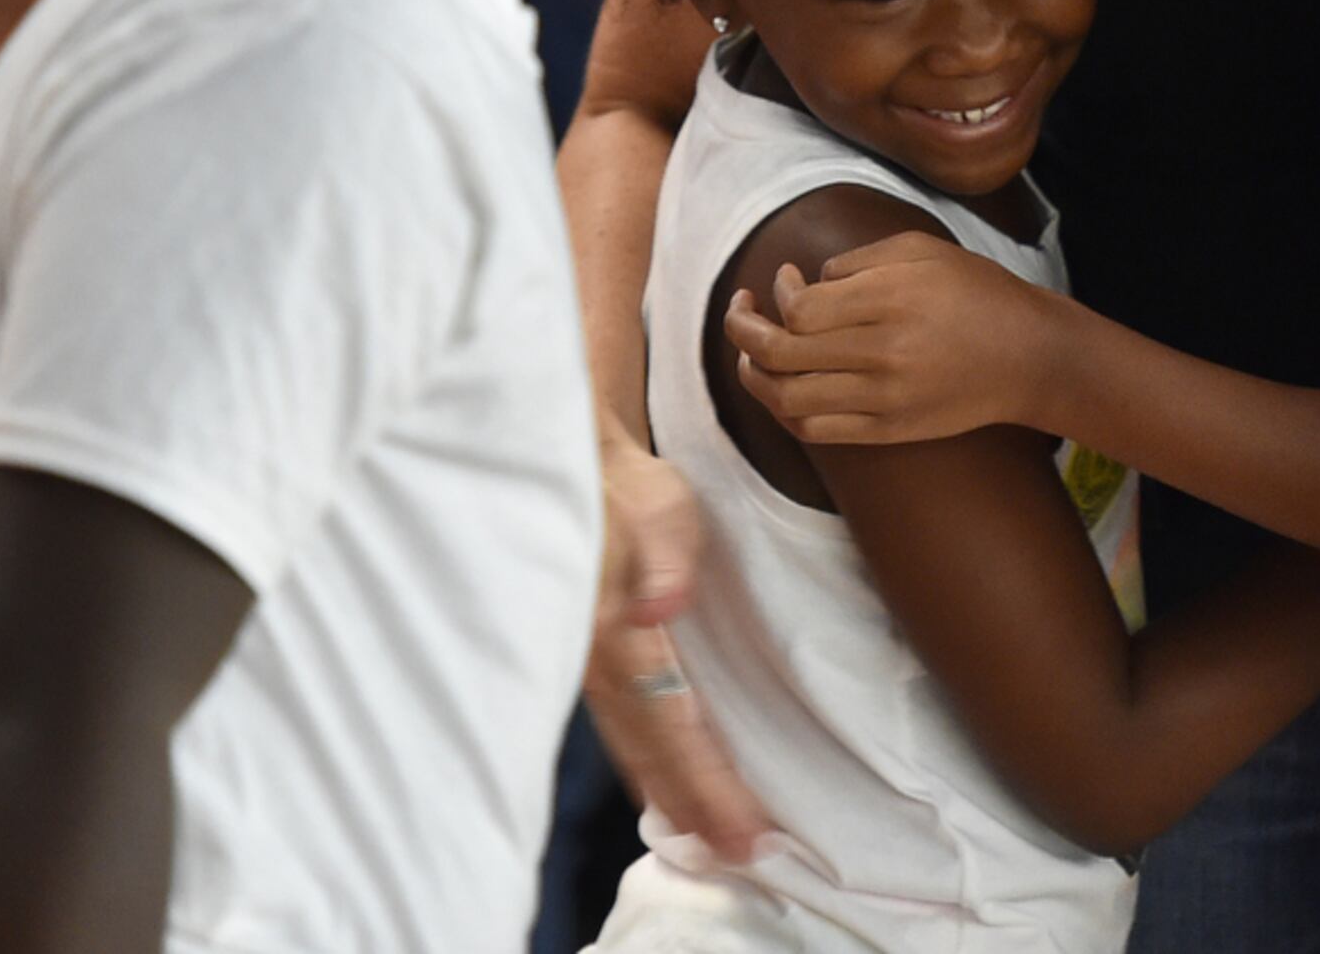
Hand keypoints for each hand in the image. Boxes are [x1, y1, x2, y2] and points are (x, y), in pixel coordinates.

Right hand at [583, 433, 769, 861]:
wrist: (573, 462)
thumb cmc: (626, 484)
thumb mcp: (659, 505)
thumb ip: (666, 557)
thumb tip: (661, 608)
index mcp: (617, 631)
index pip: (672, 724)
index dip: (708, 781)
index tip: (746, 827)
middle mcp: (596, 662)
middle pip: (651, 751)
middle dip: (695, 807)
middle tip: (739, 857)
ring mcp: (586, 666)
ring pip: (631, 747)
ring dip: (670, 797)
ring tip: (707, 843)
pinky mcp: (588, 659)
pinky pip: (619, 729)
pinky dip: (645, 768)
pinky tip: (660, 792)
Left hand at [719, 232, 1058, 444]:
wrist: (1028, 357)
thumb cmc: (976, 292)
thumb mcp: (920, 250)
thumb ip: (856, 262)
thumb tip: (804, 284)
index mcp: (890, 301)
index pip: (800, 310)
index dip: (777, 294)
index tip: (783, 278)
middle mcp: (882, 354)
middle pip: (781, 355)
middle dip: (743, 330)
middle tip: (741, 310)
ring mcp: (885, 399)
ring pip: (789, 399)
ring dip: (754, 375)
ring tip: (749, 353)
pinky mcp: (890, 430)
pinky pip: (817, 429)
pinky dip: (784, 410)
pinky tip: (779, 387)